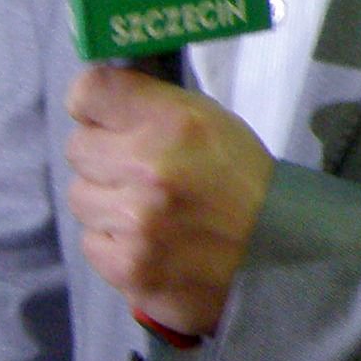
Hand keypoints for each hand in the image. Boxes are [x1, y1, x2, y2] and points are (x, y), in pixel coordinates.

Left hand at [61, 66, 271, 340]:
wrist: (283, 257)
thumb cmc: (242, 181)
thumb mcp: (208, 120)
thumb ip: (149, 103)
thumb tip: (88, 97)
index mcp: (172, 122)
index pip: (89, 90)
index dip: (92, 105)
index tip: (104, 118)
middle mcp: (148, 169)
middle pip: (78, 148)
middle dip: (105, 158)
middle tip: (141, 173)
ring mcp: (136, 224)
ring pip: (81, 198)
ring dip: (107, 203)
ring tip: (150, 212)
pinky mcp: (130, 269)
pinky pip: (91, 243)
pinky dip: (114, 244)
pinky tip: (150, 244)